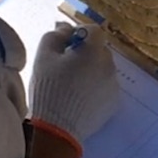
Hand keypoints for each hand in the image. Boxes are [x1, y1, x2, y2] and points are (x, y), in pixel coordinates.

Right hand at [28, 22, 118, 154]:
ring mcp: (114, 85)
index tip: (65, 45)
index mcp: (93, 51)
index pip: (94, 31)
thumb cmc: (49, 88)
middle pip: (100, 50)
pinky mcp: (114, 103)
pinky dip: (96, 87)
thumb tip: (65, 28)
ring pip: (103, 69)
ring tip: (72, 85)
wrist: (58, 128)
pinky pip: (105, 86)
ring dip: (91, 70)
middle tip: (66, 66)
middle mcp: (109, 66)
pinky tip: (80, 98)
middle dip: (85, 53)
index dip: (79, 33)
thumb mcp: (43, 56)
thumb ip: (55, 35)